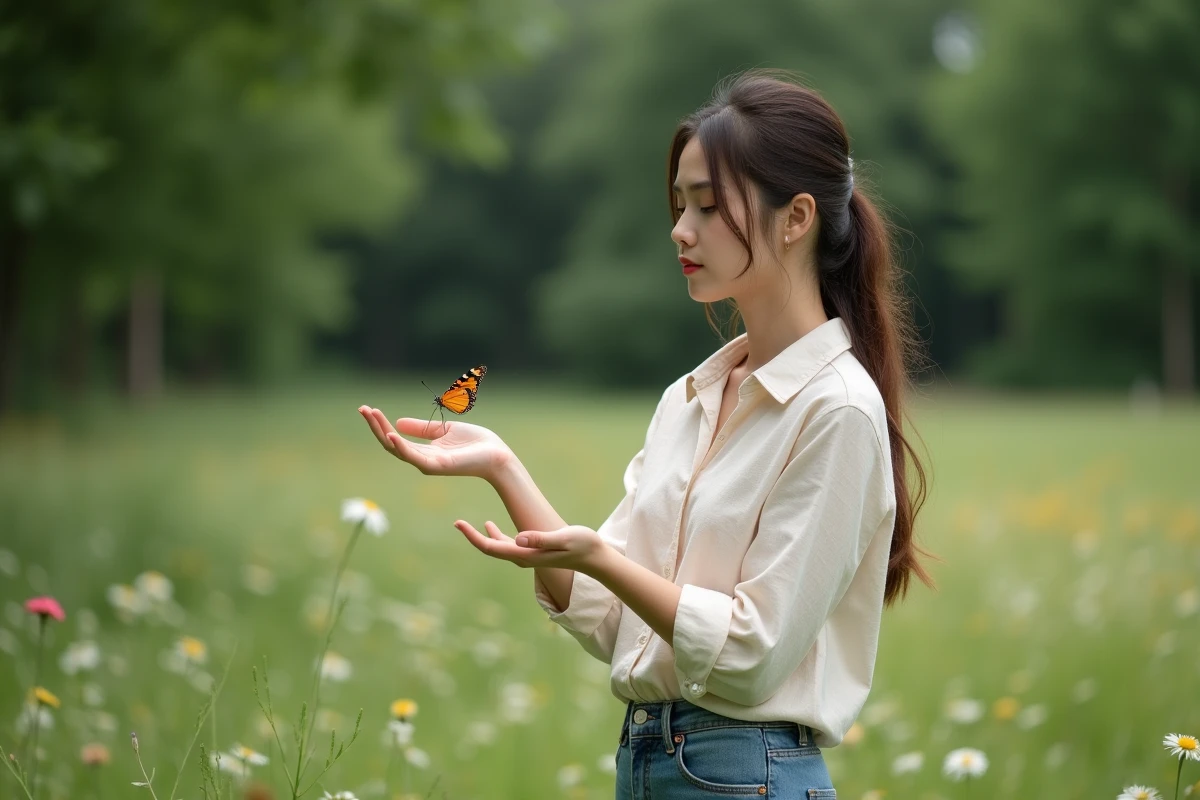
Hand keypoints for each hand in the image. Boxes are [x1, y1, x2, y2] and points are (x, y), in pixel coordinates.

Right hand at [358, 406, 513, 480]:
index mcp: (423, 451)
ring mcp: (428, 464)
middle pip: (390, 443)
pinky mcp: (438, 466)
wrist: (496, 454)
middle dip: (375, 426)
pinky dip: (400, 446)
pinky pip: (414, 457)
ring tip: (371, 414)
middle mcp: (422, 459)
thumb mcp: (444, 429)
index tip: (368, 409)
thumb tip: (398, 422)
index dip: (379, 424)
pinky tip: (390, 434)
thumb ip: (422, 428)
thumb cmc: (475, 443)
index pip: (394, 438)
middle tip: (362, 409)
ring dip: (382, 431)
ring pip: (397, 449)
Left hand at [453, 520, 609, 573]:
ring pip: (497, 547)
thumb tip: (518, 538)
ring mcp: (527, 556)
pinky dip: (495, 535)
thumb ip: (541, 539)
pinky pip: (507, 545)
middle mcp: (523, 558)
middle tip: (456, 522)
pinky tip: (490, 525)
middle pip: (490, 549)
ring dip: (481, 536)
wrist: (594, 557)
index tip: (459, 524)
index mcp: (526, 555)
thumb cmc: (582, 545)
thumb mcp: (563, 538)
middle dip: (472, 536)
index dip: (474, 537)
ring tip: (466, 524)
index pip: (492, 548)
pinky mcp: (532, 552)